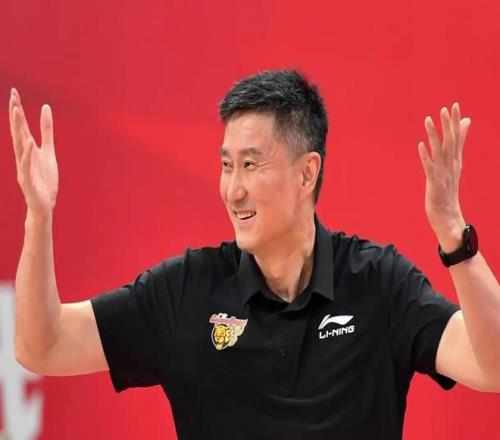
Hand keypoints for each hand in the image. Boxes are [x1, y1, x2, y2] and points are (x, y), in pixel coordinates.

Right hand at [9, 89, 58, 217]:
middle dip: (16, 114)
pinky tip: (30, 143)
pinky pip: (27, 165)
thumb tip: (45, 110)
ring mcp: (24, 167)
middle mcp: (23, 156)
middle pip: (18, 132)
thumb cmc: (44, 180)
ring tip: (17, 112)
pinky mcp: (28, 180)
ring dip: (18, 129)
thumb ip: (47, 133)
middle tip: (13, 96)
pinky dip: (28, 154)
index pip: (21, 127)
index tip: (15, 93)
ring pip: (19, 145)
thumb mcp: (49, 153)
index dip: (18, 110)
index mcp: (28, 150)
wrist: (43, 205)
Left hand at [417, 103, 470, 243]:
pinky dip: (425, 156)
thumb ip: (456, 153)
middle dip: (448, 124)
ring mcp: (443, 174)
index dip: (454, 121)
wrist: (448, 216)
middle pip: (451, 141)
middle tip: (445, 107)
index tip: (454, 105)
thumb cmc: (447, 191)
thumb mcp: (453, 169)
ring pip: (439, 151)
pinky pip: (429, 167)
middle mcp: (451, 165)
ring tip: (428, 120)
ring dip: (434, 135)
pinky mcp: (434, 183)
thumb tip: (462, 144)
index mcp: (455, 161)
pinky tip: (420, 145)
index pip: (456, 137)